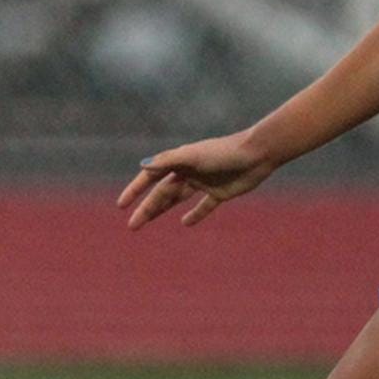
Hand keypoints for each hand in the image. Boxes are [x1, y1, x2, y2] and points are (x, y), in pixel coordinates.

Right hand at [116, 132, 276, 229]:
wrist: (256, 154)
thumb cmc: (223, 152)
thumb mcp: (193, 156)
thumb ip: (168, 160)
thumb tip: (143, 166)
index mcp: (179, 161)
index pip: (151, 177)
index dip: (135, 190)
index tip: (122, 205)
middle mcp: (188, 171)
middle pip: (162, 193)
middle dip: (146, 208)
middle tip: (132, 226)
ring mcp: (203, 182)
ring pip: (177, 199)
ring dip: (162, 210)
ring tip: (147, 222)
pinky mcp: (219, 193)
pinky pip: (203, 206)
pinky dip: (195, 215)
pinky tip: (185, 223)